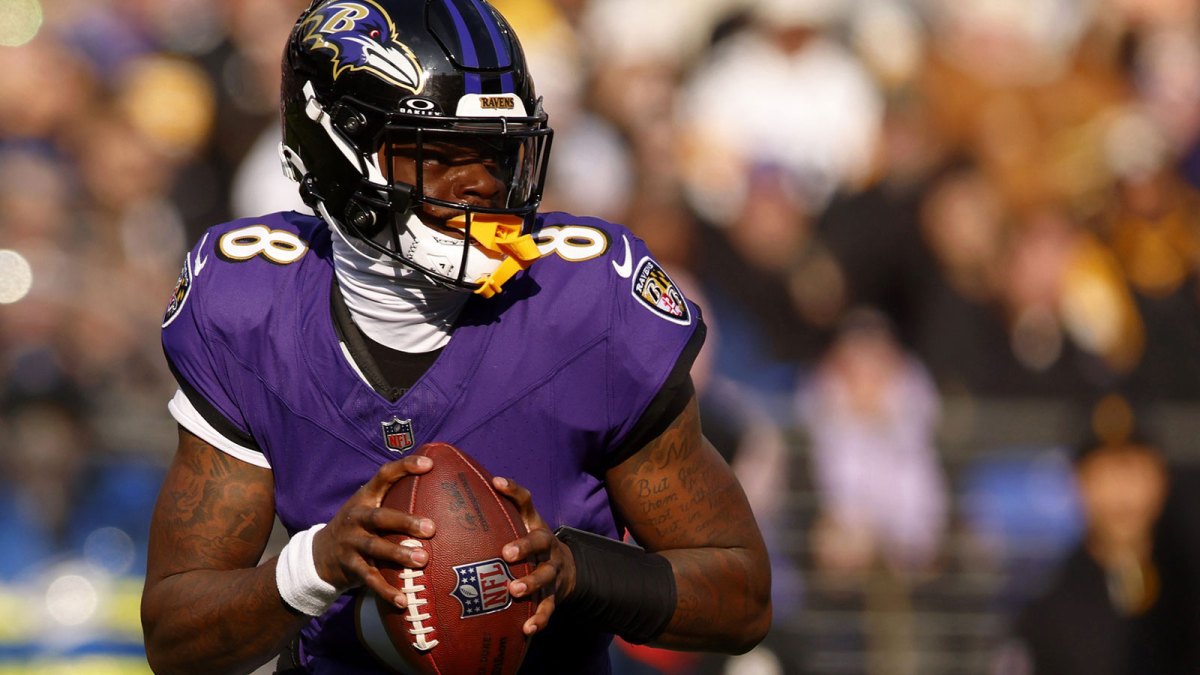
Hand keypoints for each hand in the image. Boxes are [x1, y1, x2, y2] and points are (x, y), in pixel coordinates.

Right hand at [311, 455, 435, 607]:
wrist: (318, 555)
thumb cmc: (358, 527)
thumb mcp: (369, 508)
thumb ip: (395, 499)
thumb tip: (439, 488)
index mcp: (364, 498)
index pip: (384, 476)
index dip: (404, 467)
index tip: (428, 464)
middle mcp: (356, 518)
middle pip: (380, 517)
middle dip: (405, 521)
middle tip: (431, 528)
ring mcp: (350, 543)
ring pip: (375, 548)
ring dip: (399, 554)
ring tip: (422, 560)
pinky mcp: (349, 567)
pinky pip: (369, 579)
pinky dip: (386, 590)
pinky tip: (403, 600)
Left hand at [492, 476, 574, 635]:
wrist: (565, 568)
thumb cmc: (528, 544)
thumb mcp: (520, 526)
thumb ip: (494, 516)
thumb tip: (454, 499)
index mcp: (534, 524)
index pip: (526, 502)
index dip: (513, 490)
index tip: (496, 482)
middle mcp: (546, 545)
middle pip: (540, 541)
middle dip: (525, 546)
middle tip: (506, 553)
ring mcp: (552, 569)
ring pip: (545, 575)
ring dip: (531, 583)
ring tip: (514, 591)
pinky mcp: (554, 593)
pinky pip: (548, 607)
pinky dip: (539, 618)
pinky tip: (527, 628)